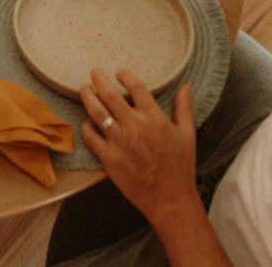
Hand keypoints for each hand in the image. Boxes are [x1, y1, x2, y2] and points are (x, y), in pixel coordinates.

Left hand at [80, 68, 198, 227]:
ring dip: (88, 97)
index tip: (120, 72)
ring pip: (97, 112)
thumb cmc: (180, 167)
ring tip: (84, 89)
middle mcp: (135, 126)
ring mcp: (119, 142)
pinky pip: (91, 136)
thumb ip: (184, 107)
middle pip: (110, 94)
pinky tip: (87, 122)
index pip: (135, 86)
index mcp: (154, 118)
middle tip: (94, 72)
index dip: (125, 75)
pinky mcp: (109, 158)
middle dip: (99, 79)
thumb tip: (185, 86)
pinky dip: (86, 126)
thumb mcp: (187, 134)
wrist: (170, 199)